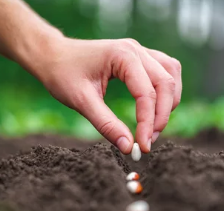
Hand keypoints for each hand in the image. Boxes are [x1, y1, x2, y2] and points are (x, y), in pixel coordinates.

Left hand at [28, 37, 181, 153]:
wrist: (52, 56)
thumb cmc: (62, 74)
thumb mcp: (81, 101)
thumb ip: (106, 124)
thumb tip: (128, 147)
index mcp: (122, 55)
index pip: (146, 93)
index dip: (148, 123)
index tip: (142, 147)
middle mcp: (136, 49)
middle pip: (166, 83)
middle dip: (161, 116)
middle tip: (148, 141)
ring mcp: (139, 50)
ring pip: (171, 74)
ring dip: (168, 102)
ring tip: (154, 127)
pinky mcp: (139, 56)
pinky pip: (165, 70)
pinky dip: (166, 90)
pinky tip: (157, 106)